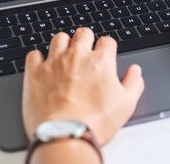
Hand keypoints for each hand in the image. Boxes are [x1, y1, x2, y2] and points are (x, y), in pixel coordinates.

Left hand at [22, 28, 144, 144]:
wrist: (65, 135)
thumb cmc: (95, 122)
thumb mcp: (126, 105)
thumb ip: (133, 83)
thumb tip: (135, 71)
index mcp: (101, 62)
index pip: (107, 41)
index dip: (107, 47)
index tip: (105, 55)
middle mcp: (77, 56)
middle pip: (83, 33)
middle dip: (86, 40)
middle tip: (85, 53)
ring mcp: (54, 62)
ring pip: (59, 38)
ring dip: (63, 44)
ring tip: (64, 55)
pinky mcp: (35, 73)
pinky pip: (34, 54)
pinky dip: (38, 58)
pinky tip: (42, 66)